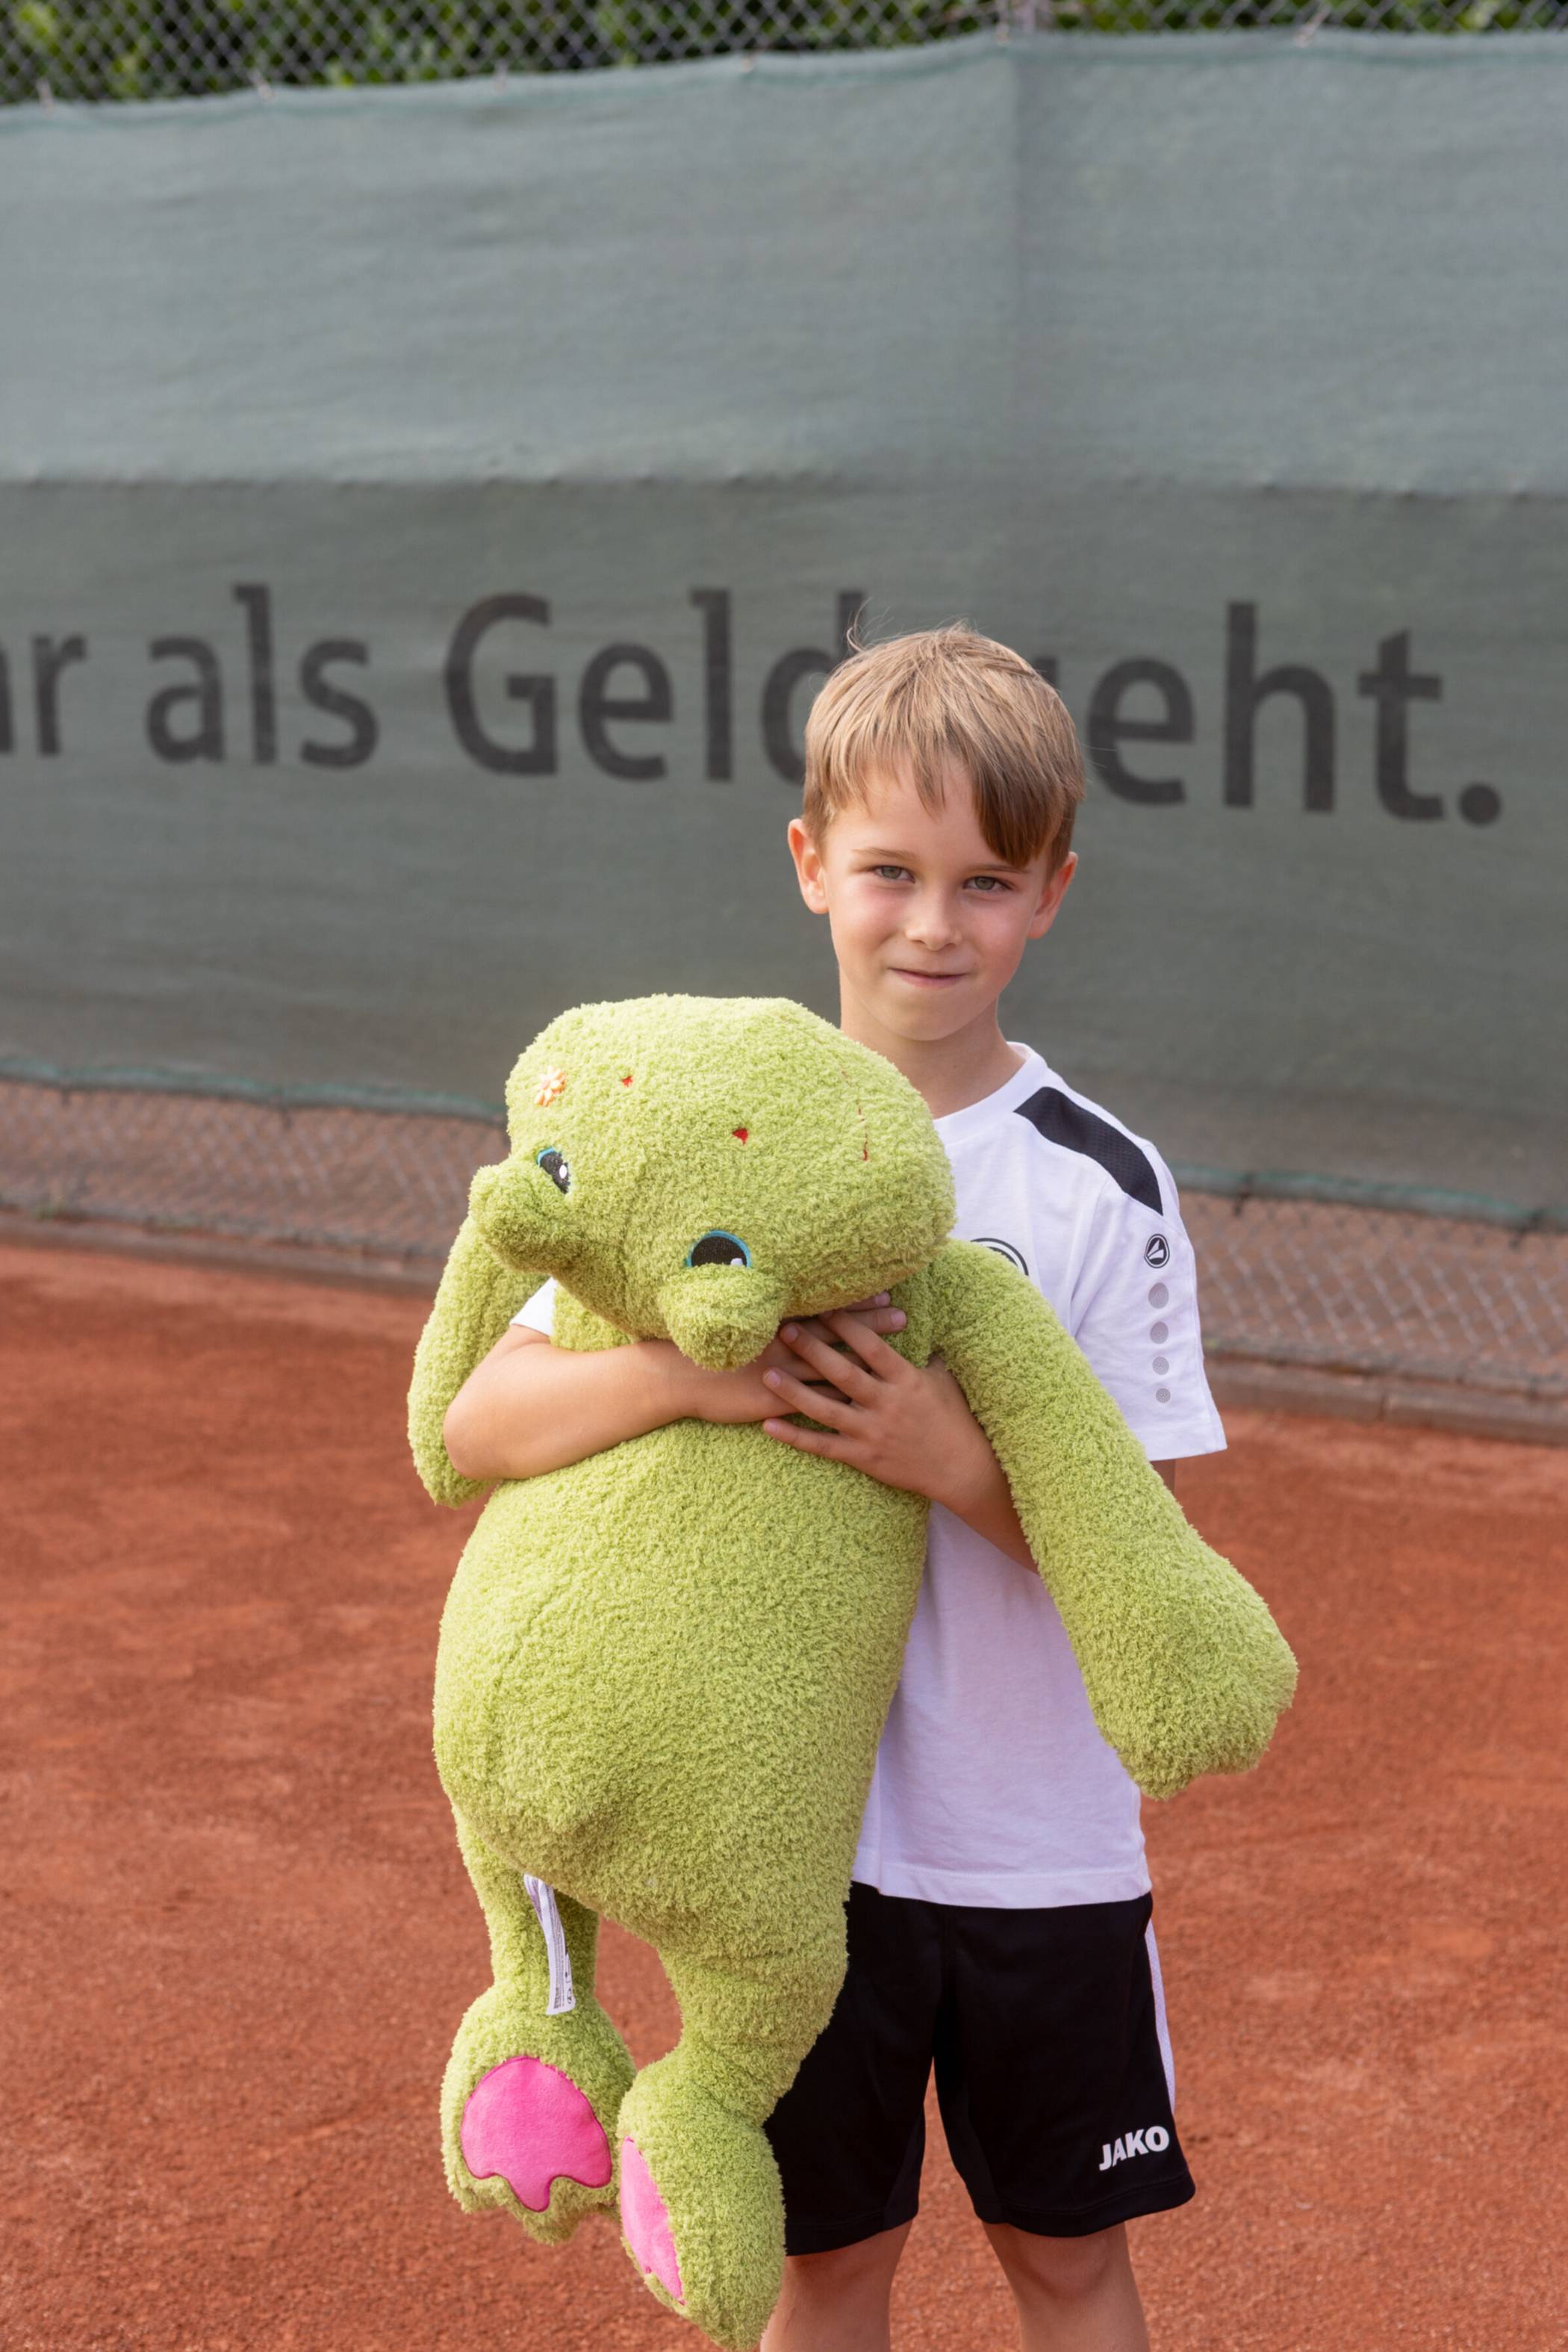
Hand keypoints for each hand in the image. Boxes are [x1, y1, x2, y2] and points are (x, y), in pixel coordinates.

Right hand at [665, 1296, 909, 1427]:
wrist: (674, 1377)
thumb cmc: (697, 1345)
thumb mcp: (730, 1319)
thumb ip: (759, 1311)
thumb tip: (781, 1298)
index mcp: (774, 1322)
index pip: (823, 1307)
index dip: (853, 1301)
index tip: (882, 1291)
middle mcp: (782, 1344)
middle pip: (836, 1332)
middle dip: (870, 1325)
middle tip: (902, 1315)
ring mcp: (780, 1373)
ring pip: (831, 1366)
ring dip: (864, 1362)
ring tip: (896, 1358)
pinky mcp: (774, 1399)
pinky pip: (813, 1401)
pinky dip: (839, 1399)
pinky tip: (866, 1401)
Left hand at [757, 1309, 999, 1515]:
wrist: (962, 1467)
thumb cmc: (955, 1418)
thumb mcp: (942, 1378)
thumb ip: (922, 1353)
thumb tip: (911, 1324)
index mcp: (905, 1379)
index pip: (871, 1347)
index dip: (847, 1326)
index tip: (823, 1308)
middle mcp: (885, 1403)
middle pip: (842, 1372)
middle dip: (812, 1350)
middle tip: (785, 1330)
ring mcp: (872, 1432)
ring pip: (825, 1409)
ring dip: (793, 1392)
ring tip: (768, 1373)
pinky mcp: (863, 1457)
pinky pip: (823, 1446)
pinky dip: (795, 1437)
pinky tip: (769, 1426)